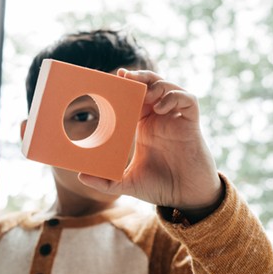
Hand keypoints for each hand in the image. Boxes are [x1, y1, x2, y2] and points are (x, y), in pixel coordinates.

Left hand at [78, 69, 223, 218]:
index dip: (125, 86)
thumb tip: (81, 176)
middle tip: (124, 75)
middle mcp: (160, 119)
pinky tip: (160, 107)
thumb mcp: (128, 182)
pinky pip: (188, 100)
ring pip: (169, 87)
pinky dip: (175, 97)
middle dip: (139, 76)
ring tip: (144, 93)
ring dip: (156, 84)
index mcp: (144, 126)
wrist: (185, 198)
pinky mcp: (191, 124)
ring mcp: (176, 119)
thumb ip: (106, 182)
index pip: (134, 98)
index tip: (112, 78)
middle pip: (151, 85)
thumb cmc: (160, 187)